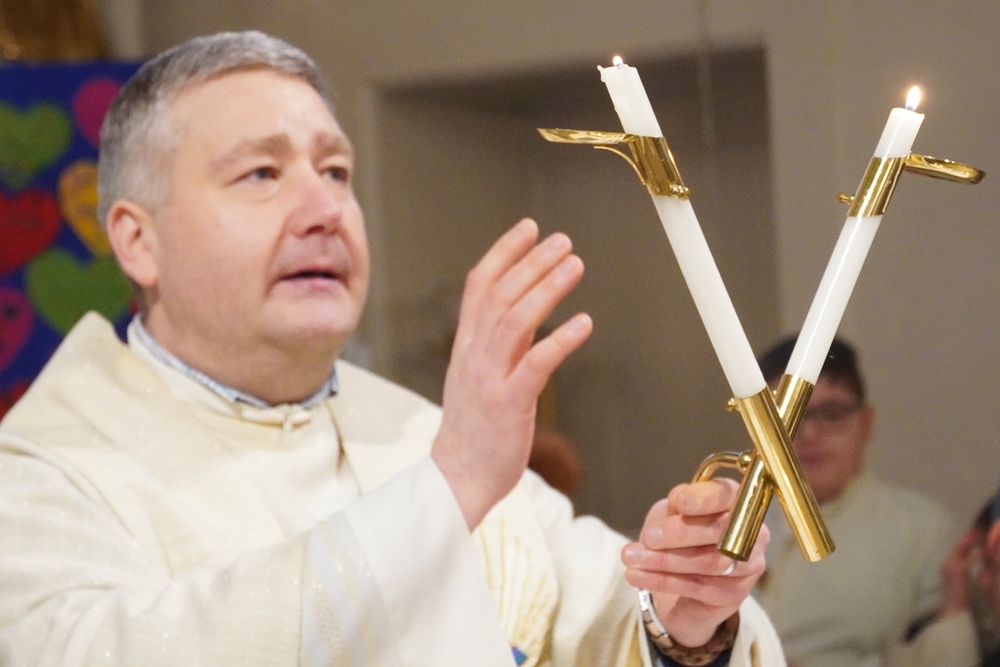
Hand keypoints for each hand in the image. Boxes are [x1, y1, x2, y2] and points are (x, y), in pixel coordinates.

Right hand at [431, 218, 591, 529]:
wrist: (455, 480)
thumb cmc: (472, 432)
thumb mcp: (477, 377)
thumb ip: (499, 344)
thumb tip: (528, 312)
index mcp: (466, 347)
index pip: (479, 287)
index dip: (503, 253)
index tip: (528, 228)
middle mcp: (474, 356)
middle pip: (501, 296)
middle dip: (532, 262)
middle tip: (563, 240)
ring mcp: (489, 379)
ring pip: (515, 321)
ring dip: (547, 289)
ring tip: (575, 265)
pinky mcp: (508, 405)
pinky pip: (535, 365)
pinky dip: (561, 340)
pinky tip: (585, 323)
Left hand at [621, 478, 767, 646]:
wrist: (680, 586)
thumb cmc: (678, 536)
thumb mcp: (672, 514)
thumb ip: (677, 505)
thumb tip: (679, 502)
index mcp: (735, 501)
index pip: (727, 495)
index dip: (704, 499)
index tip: (678, 502)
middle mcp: (751, 533)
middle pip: (720, 531)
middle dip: (680, 533)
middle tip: (648, 538)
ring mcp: (748, 566)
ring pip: (709, 562)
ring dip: (665, 560)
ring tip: (631, 557)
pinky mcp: (735, 595)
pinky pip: (697, 587)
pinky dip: (662, 580)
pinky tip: (636, 575)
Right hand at [939, 528, 981, 615]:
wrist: (954, 610)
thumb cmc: (961, 598)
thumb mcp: (964, 581)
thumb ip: (969, 569)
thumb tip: (980, 558)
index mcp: (947, 565)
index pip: (957, 548)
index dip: (967, 540)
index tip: (976, 533)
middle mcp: (946, 562)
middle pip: (959, 545)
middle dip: (970, 537)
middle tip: (980, 529)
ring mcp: (950, 565)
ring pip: (963, 548)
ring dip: (974, 542)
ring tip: (984, 536)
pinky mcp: (958, 570)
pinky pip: (970, 559)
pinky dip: (978, 554)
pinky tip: (985, 552)